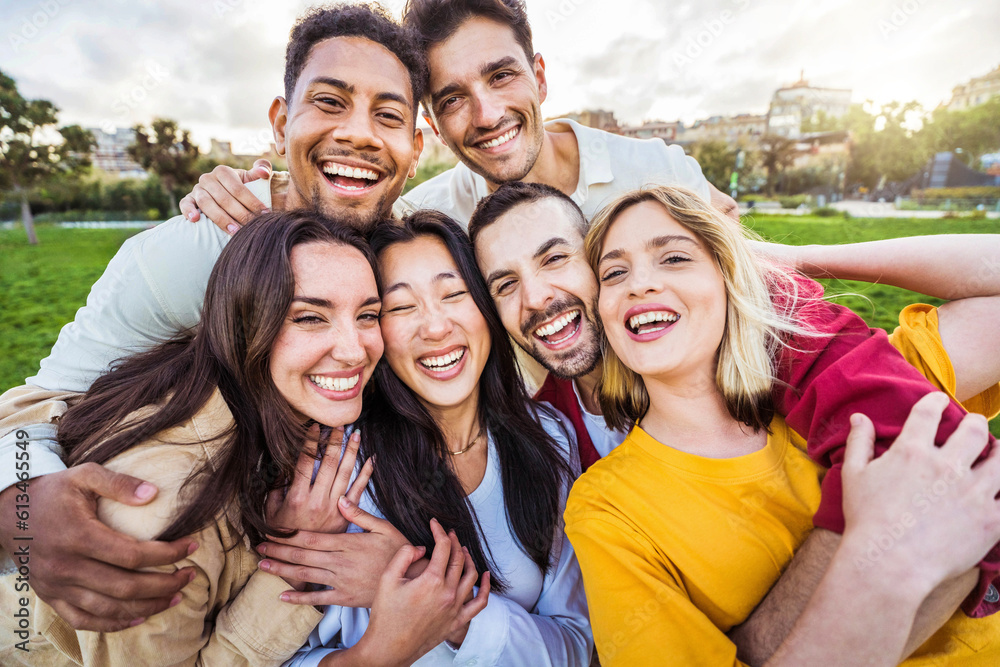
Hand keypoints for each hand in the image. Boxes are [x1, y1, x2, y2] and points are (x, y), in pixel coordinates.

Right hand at [0, 464, 196, 630]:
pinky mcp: (50, 596)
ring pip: (108, 608)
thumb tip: (153, 493)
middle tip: (190, 576)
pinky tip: (137, 617)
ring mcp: (57, 586)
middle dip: (164, 585)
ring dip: (146, 607)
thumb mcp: (83, 475)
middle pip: (125, 587)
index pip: (133, 554)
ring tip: (174, 597)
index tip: (192, 546)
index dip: (167, 554)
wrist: (10, 513)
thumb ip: (118, 483)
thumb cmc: (53, 492)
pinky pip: (83, 620)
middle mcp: (67, 566)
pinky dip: (112, 624)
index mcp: (79, 536)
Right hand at [178, 159, 270, 231]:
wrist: (222, 194)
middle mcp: (208, 178)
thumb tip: (265, 172)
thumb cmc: (240, 187)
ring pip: (206, 203)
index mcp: (223, 171)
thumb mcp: (250, 178)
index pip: (238, 188)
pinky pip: (185, 204)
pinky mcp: (188, 199)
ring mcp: (197, 189)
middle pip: (224, 198)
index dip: (252, 201)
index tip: (264, 214)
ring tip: (234, 231)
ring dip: (220, 218)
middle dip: (240, 214)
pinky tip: (195, 219)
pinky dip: (188, 210)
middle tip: (252, 227)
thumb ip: (261, 169)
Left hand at [258, 495, 410, 606]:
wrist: (413, 581)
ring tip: (263, 566)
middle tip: (259, 547)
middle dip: (279, 551)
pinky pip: (318, 599)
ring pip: (306, 575)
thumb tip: (341, 498)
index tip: (272, 531)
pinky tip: (282, 596)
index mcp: (348, 543)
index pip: (312, 538)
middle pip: (303, 556)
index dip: (289, 536)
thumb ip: (360, 514)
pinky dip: (299, 598)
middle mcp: (341, 562)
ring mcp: (341, 581)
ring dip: (282, 570)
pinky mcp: (344, 597)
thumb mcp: (383, 527)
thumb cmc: (399, 551)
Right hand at [266, 427, 372, 535]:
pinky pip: (358, 490)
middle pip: (329, 463)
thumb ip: (276, 487)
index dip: (310, 442)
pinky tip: (371, 459)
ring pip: (345, 473)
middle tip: (339, 424)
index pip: (305, 462)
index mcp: (297, 497)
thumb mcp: (271, 510)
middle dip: (334, 441)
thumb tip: (281, 464)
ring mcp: (334, 507)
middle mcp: (317, 500)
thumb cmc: (281, 534)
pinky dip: (366, 474)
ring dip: (351, 451)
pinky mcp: (345, 515)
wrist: (299, 560)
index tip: (314, 427)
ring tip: (356, 434)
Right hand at [354, 519, 489, 664]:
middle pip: (459, 559)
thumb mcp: (388, 579)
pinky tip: (486, 576)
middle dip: (454, 541)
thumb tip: (422, 548)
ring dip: (468, 559)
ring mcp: (455, 608)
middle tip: (448, 533)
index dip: (439, 531)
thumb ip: (405, 555)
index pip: (443, 547)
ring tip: (461, 550)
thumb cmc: (385, 614)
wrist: (389, 648)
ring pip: (471, 576)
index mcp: (431, 581)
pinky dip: (486, 588)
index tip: (434, 523)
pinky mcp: (457, 621)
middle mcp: (448, 593)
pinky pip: (480, 603)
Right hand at [841, 393, 999, 594]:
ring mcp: (972, 493)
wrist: (889, 564)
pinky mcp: (990, 520)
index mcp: (912, 452)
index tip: (938, 401)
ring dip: (998, 453)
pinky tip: (995, 493)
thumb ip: (859, 443)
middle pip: (974, 430)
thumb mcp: (853, 476)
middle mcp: (946, 467)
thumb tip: (859, 417)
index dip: (935, 400)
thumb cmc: (866, 521)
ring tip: (993, 455)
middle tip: (971, 427)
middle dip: (974, 424)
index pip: (929, 411)